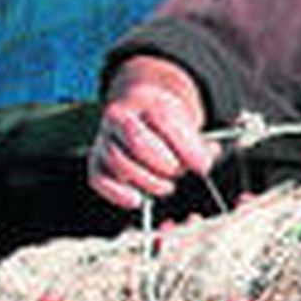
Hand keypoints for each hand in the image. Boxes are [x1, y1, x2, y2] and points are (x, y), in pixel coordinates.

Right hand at [87, 58, 217, 209]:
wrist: (139, 112)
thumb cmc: (166, 122)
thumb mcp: (187, 123)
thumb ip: (199, 144)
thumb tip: (204, 162)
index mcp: (146, 100)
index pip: (163, 120)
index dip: (186, 147)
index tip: (203, 166)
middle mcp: (119, 117)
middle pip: (138, 142)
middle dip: (164, 164)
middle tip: (178, 172)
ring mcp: (104, 137)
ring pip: (119, 161)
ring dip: (147, 181)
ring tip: (166, 186)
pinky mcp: (96, 159)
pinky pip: (98, 178)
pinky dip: (117, 193)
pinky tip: (137, 199)